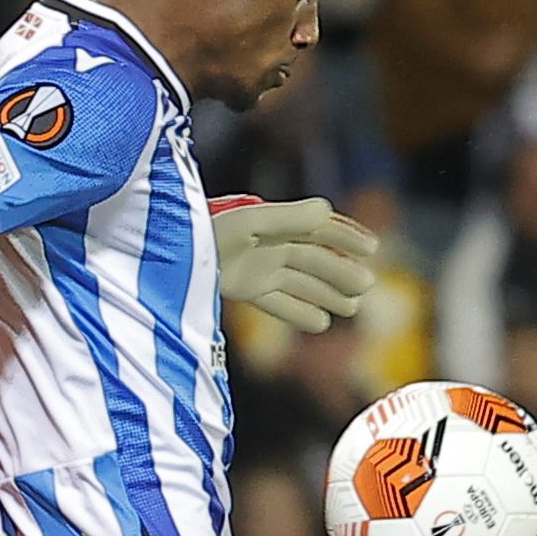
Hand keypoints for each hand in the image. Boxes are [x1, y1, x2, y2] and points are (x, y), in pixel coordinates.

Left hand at [209, 194, 375, 331]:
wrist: (164, 258)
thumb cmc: (203, 234)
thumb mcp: (247, 223)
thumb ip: (287, 217)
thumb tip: (328, 211)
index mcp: (269, 221)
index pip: (316, 226)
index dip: (345, 234)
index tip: (373, 247)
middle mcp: (265, 243)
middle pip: (313, 257)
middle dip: (341, 270)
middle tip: (367, 285)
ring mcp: (255, 266)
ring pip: (300, 281)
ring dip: (327, 293)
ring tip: (352, 308)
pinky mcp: (242, 288)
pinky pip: (278, 301)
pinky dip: (299, 312)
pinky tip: (320, 324)